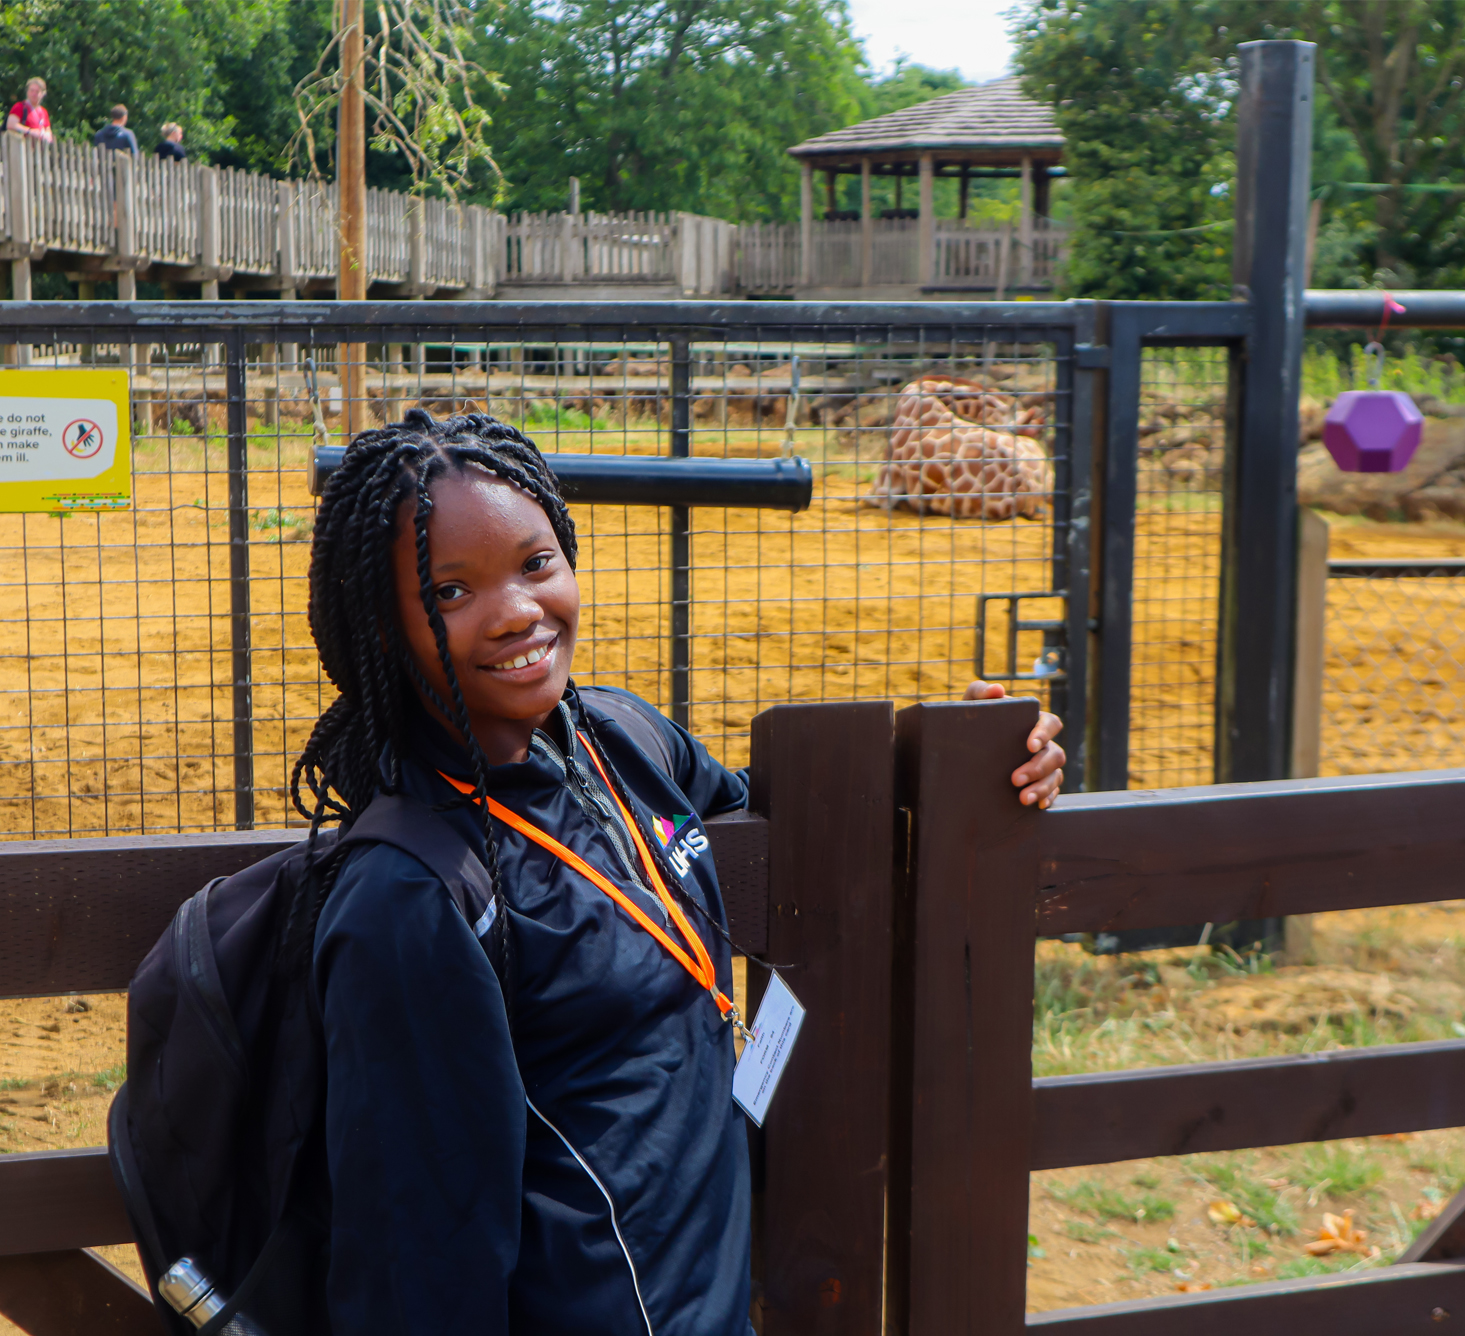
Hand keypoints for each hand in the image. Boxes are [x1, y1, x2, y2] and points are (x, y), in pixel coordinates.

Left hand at [962, 680, 1064, 808]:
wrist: (958, 748)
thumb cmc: (970, 722)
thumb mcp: (970, 706)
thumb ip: (980, 692)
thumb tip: (997, 690)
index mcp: (1031, 722)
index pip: (1050, 724)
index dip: (1044, 733)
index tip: (1030, 745)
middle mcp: (1042, 744)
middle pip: (1055, 754)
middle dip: (1038, 768)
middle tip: (1015, 779)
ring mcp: (1042, 765)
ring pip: (1056, 775)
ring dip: (1042, 787)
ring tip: (1022, 798)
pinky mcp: (1038, 783)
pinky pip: (1053, 791)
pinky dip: (1048, 798)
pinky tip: (1036, 805)